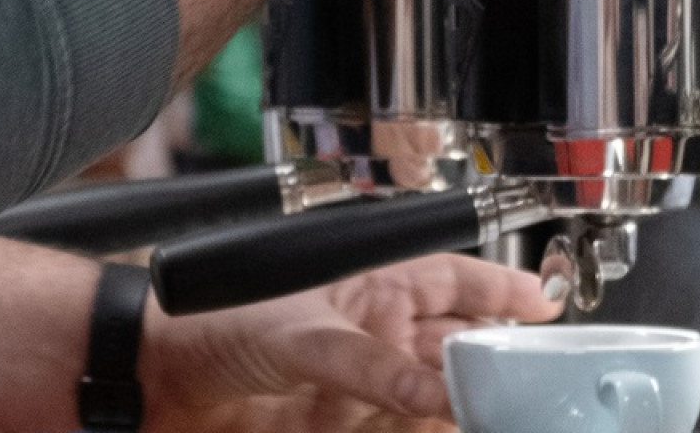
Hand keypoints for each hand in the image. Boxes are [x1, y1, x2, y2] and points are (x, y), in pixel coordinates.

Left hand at [141, 253, 563, 432]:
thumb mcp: (299, 336)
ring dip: (466, 413)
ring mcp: (361, 387)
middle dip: (498, 366)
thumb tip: (433, 389)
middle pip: (457, 350)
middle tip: (536, 387)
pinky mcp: (343, 429)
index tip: (547, 308)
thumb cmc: (208, 323)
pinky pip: (404, 432)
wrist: (152, 381)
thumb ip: (370, 365)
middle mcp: (374, 333)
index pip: (454, 281)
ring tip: (503, 419)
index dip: (503, 293)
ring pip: (435, 400)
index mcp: (370, 284)